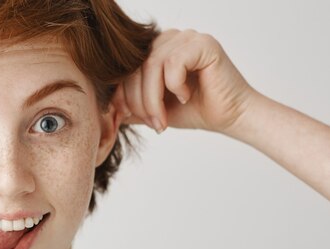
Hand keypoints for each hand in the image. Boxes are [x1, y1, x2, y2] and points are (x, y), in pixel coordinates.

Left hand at [113, 28, 258, 135]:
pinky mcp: (203, 43)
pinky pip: (173, 63)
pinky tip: (187, 96)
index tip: (127, 118)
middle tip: (151, 124)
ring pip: (151, 66)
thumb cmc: (195, 111)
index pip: (126, 69)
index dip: (122, 95)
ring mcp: (187, 37)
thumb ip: (131, 105)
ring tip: (163, 120)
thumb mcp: (154, 109)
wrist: (230, 117)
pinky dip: (175, 86)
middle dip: (138, 102)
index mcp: (155, 50)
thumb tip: (104, 109)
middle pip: (136, 67)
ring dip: (152, 99)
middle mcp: (169, 38)